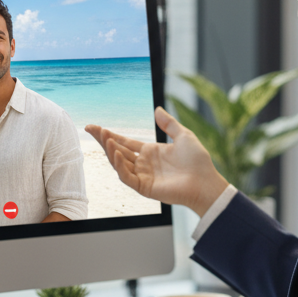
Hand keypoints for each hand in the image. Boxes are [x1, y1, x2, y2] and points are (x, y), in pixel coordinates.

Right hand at [85, 106, 228, 215]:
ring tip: (106, 138)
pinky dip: (120, 166)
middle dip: (104, 140)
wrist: (206, 182)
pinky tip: (118, 153)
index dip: (110, 135)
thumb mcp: (184, 135)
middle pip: (118, 151)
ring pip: (119, 164)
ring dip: (111, 151)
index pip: (125, 142)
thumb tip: (158, 109)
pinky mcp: (144, 187)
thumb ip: (169, 124)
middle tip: (91, 129)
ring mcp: (143, 176)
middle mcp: (143, 164)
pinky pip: (127, 177)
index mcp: (150, 152)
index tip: (96, 127)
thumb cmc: (198, 162)